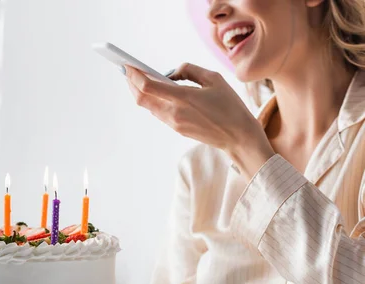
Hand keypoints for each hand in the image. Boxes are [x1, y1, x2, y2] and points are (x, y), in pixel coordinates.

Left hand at [124, 63, 274, 178]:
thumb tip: (171, 73)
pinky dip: (152, 100)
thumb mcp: (214, 78)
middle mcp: (174, 112)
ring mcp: (174, 123)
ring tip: (138, 79)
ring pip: (148, 106)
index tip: (126, 65)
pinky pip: (158, 112)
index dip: (134, 75)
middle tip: (127, 71)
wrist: (238, 137)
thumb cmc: (230, 105)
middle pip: (141, 98)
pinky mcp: (176, 128)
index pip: (148, 86)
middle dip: (131, 83)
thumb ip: (189, 70)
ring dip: (140, 92)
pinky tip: (154, 92)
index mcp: (183, 97)